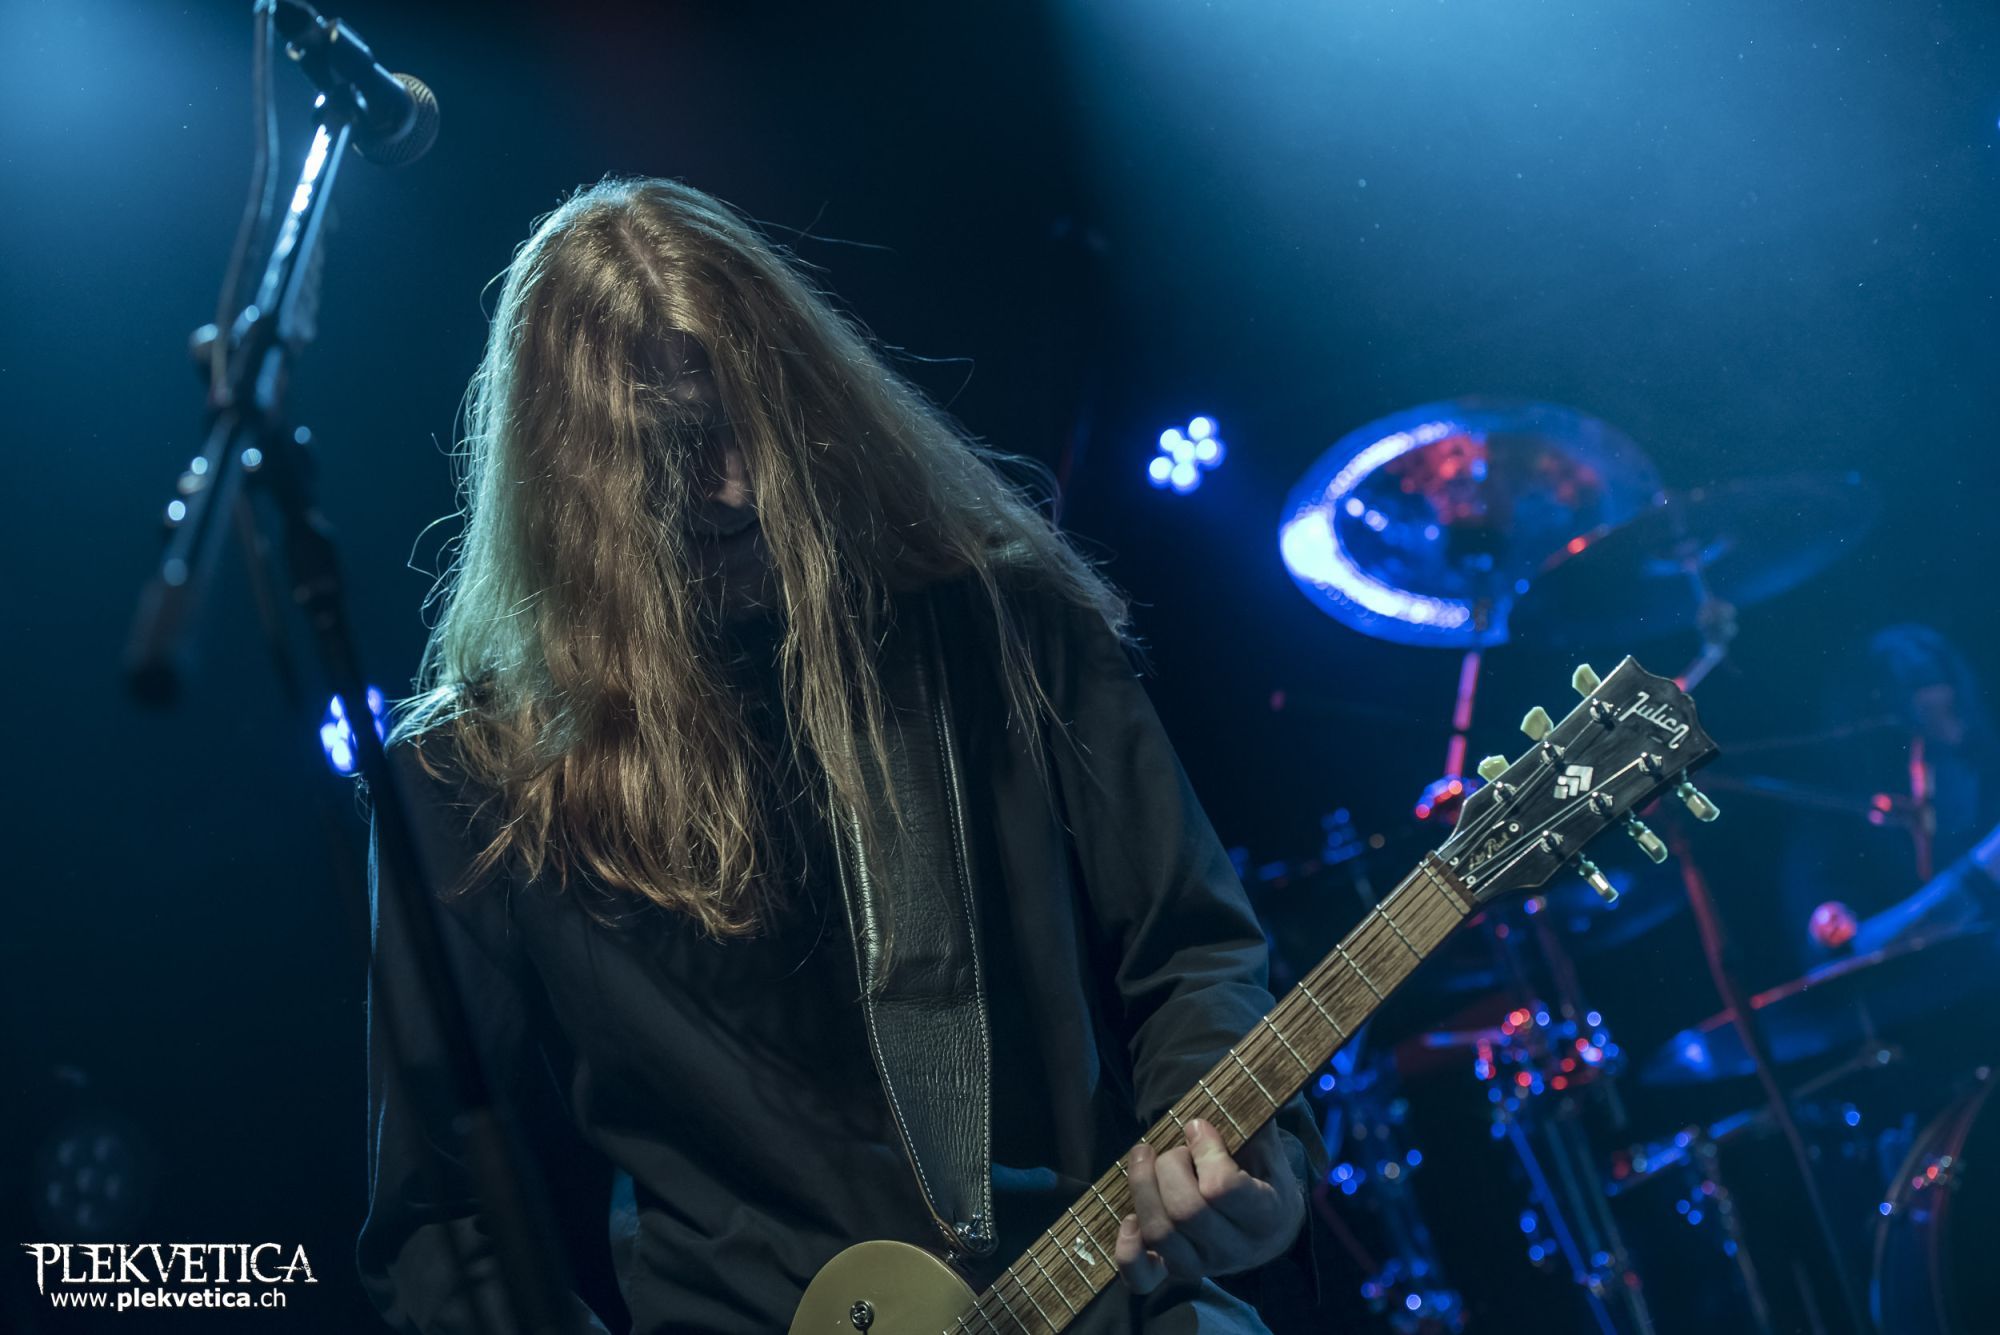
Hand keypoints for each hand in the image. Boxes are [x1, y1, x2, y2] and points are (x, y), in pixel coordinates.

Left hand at [1113, 1118, 1304, 1293]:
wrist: (1270, 1232)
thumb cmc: (1265, 1179)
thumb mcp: (1271, 1152)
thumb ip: (1255, 1126)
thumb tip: (1235, 1091)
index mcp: (1266, 1216)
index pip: (1222, 1188)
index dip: (1202, 1150)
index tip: (1197, 1126)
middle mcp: (1235, 1250)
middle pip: (1186, 1212)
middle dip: (1169, 1166)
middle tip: (1173, 1146)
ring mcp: (1203, 1266)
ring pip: (1160, 1235)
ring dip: (1142, 1188)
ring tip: (1144, 1158)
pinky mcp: (1175, 1274)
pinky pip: (1140, 1277)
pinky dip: (1127, 1247)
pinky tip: (1128, 1218)